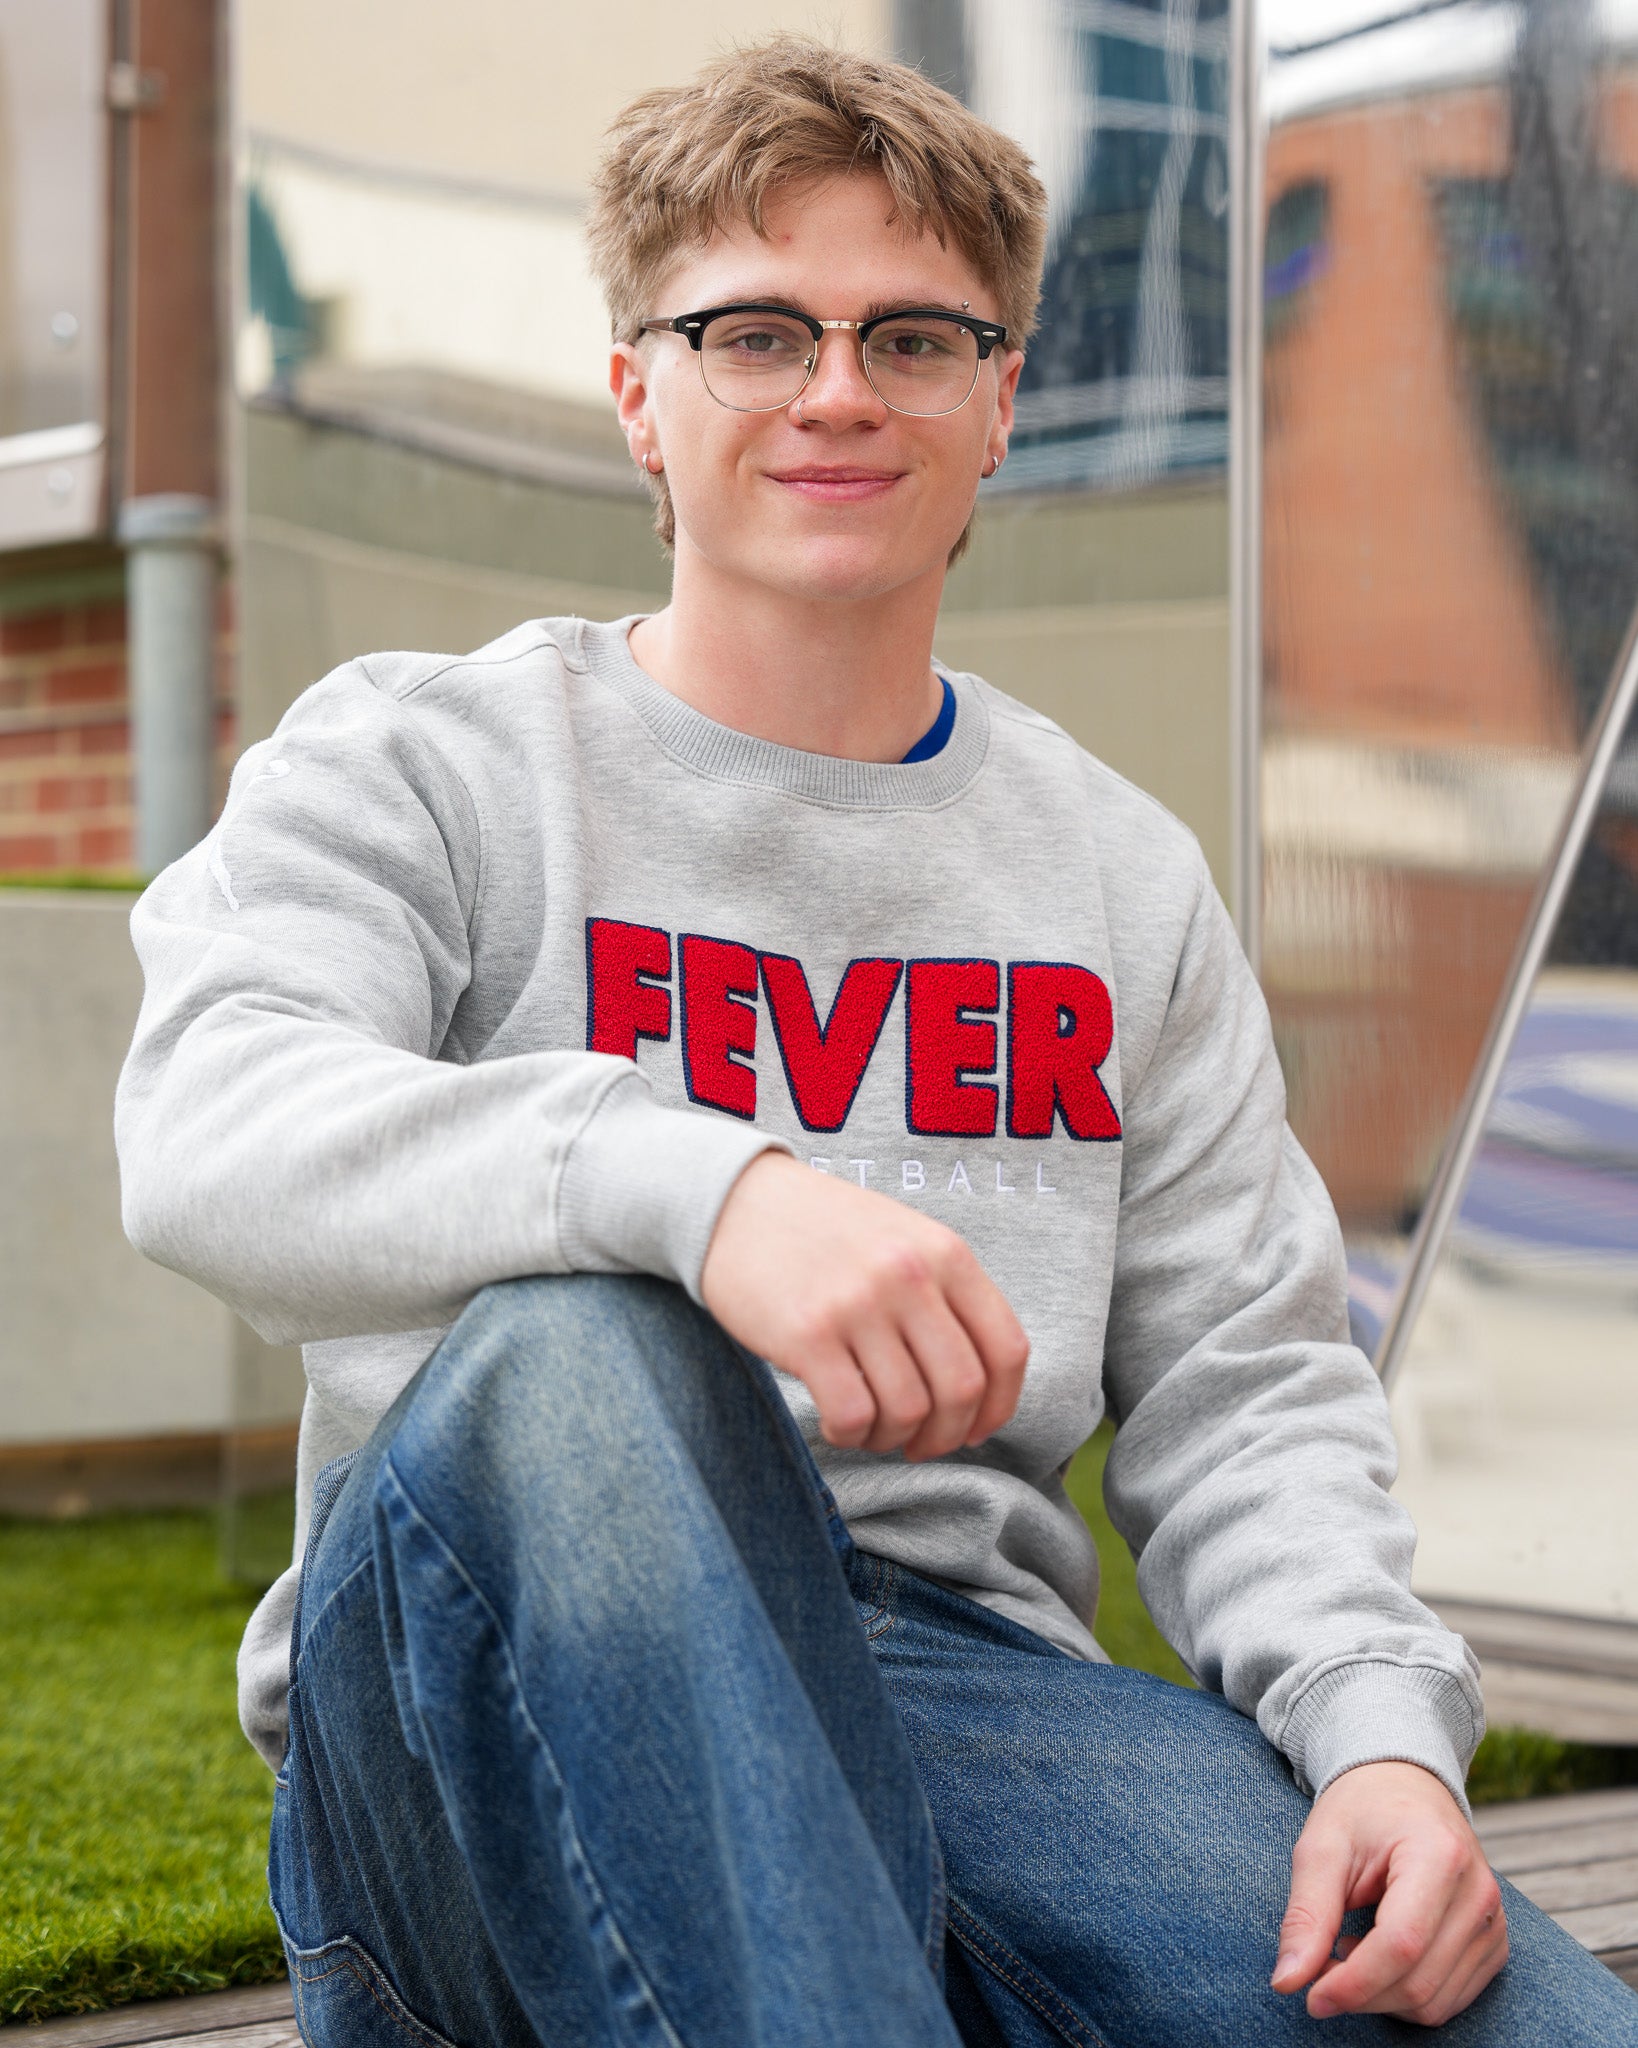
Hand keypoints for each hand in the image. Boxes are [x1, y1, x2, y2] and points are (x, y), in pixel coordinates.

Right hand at [700, 1152, 1028, 1460]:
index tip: (975, 1428)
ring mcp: (858, 1304)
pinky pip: (853, 1416)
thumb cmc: (823, 1231)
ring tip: (872, 1429)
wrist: (733, 1201)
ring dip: (894, 1439)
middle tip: (920, 1443)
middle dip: (947, 1435)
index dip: (999, 1406)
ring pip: (909, 1411)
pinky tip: (838, 1425)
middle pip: (963, 1389)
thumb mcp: (902, 1239)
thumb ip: (944, 1296)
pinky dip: (852, 1437)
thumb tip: (977, 1390)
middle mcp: (908, 1276)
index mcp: (945, 1253)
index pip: (1007, 1350)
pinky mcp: (807, 1334)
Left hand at [1272, 1760, 1506, 2025]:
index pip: (1401, 1944)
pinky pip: (1449, 1999)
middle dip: (1359, 1994)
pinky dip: (1405, 1995)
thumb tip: (1287, 1982)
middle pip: (1418, 1982)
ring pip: (1434, 2002)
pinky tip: (1378, 1954)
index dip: (1353, 1983)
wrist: (1404, 1784)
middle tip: (1317, 1969)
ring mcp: (1492, 1921)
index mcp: (1438, 1855)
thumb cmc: (1360, 1810)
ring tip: (1347, 1949)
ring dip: (1380, 1997)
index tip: (1310, 1997)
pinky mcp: (1492, 1944)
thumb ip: (1307, 1915)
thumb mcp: (1321, 1847)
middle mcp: (1478, 1892)